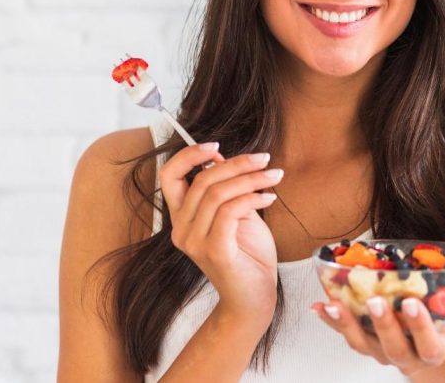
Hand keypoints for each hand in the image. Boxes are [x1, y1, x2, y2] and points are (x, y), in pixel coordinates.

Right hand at [158, 142, 283, 316]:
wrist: (254, 298)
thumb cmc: (248, 255)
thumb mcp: (238, 214)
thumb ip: (228, 190)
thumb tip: (223, 159)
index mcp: (182, 217)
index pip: (169, 176)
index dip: (189, 155)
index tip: (217, 146)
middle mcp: (181, 229)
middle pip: (201, 180)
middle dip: (236, 163)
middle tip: (265, 158)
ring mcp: (194, 242)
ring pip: (217, 193)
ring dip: (251, 178)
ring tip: (275, 175)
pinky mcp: (214, 251)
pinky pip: (230, 211)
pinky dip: (252, 197)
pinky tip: (270, 197)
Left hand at [312, 277, 444, 374]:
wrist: (426, 351)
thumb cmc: (444, 326)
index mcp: (434, 349)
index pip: (429, 344)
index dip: (420, 326)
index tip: (411, 303)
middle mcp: (406, 355)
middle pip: (394, 347)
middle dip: (384, 325)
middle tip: (376, 301)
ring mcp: (382, 352)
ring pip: (363, 345)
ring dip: (346, 325)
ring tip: (334, 304)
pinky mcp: (365, 343)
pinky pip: (346, 335)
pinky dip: (331, 320)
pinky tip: (319, 305)